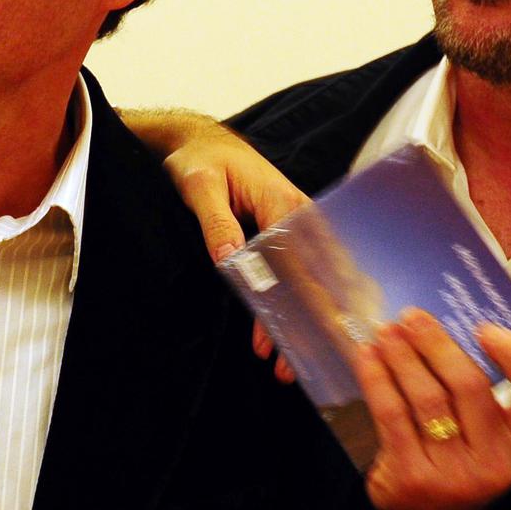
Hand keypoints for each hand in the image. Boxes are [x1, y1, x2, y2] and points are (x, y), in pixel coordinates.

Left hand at [153, 114, 308, 381]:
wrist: (203, 141)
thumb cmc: (201, 159)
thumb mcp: (198, 185)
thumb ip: (216, 221)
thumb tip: (229, 259)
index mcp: (283, 204)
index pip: (297, 264)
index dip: (296, 305)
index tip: (289, 340)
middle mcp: (300, 217)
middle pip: (311, 280)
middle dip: (305, 327)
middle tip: (289, 369)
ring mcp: (298, 227)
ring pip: (309, 283)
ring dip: (301, 324)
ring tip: (285, 365)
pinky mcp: (288, 234)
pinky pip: (299, 274)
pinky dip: (295, 306)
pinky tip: (283, 336)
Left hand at [356, 311, 510, 509]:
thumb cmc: (458, 463)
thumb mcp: (485, 439)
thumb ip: (482, 396)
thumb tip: (448, 330)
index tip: (484, 329)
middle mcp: (493, 461)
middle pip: (470, 386)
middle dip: (438, 344)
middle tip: (413, 317)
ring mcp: (452, 472)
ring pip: (426, 397)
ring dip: (402, 356)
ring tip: (386, 332)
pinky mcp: (410, 476)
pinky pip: (392, 414)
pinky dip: (377, 378)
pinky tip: (367, 357)